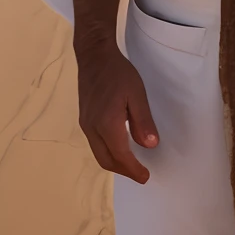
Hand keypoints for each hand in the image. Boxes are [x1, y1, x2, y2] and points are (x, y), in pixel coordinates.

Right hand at [75, 42, 158, 182]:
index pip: (120, 155)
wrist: (94, 56)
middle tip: (140, 175)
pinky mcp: (84, 119)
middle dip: (124, 171)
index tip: (145, 177)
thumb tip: (150, 146)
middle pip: (106, 160)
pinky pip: (95, 144)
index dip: (133, 169)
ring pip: (99, 153)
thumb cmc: (118, 73)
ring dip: (115, 163)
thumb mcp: (137, 94)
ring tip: (131, 165)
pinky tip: (119, 148)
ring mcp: (85, 124)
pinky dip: (108, 153)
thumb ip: (143, 121)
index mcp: (107, 124)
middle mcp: (92, 128)